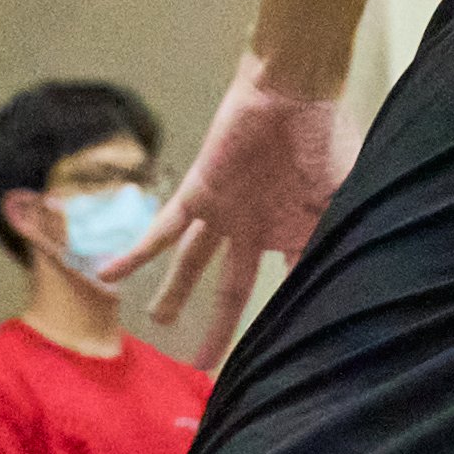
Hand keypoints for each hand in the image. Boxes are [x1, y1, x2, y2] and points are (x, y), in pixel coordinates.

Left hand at [128, 55, 346, 340]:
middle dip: (219, 328)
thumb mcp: (345, 196)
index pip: (288, 286)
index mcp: (296, 233)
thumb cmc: (326, 136)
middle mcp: (257, 230)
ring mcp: (225, 213)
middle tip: (207, 364)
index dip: (285, 318)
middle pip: (232, 291)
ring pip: (193, 265)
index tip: (279, 352)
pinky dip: (134, 253)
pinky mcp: (198, 193)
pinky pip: (160, 229)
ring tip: (158, 321)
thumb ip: (337, 240)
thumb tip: (346, 294)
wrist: (293, 89)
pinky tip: (106, 274)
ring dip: (174, 294)